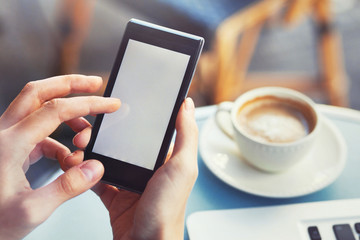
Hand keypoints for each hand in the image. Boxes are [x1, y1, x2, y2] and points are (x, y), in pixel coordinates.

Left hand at [0, 75, 119, 239]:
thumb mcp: (31, 211)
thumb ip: (67, 187)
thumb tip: (95, 168)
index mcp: (9, 144)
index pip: (56, 110)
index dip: (88, 104)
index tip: (110, 104)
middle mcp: (4, 134)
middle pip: (39, 92)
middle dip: (71, 84)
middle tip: (95, 84)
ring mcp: (5, 139)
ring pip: (38, 110)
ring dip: (67, 117)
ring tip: (85, 138)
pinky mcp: (9, 148)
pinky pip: (38, 132)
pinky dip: (59, 140)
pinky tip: (68, 159)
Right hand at [65, 98, 198, 239]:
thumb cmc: (167, 211)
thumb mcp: (182, 167)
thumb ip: (186, 135)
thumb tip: (187, 105)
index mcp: (165, 158)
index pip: (146, 130)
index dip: (129, 118)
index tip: (112, 108)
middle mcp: (148, 168)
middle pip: (122, 142)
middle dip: (103, 133)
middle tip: (88, 132)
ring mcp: (130, 181)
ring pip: (107, 158)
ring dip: (91, 150)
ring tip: (80, 146)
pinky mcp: (115, 195)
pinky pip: (97, 178)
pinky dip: (85, 171)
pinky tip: (77, 163)